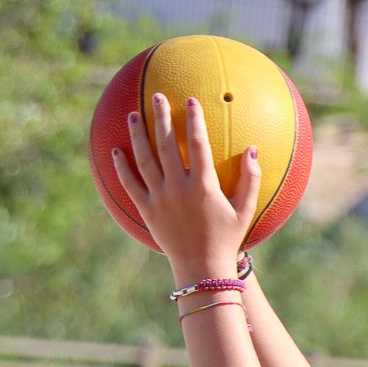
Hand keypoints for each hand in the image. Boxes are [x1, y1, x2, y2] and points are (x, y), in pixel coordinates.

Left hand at [111, 92, 258, 284]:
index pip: (197, 143)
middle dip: (161, 117)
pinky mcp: (147, 210)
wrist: (202, 269)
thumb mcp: (245, 210)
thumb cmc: (228, 239)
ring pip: (144, 160)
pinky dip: (121, 167)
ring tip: (132, 114)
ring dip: (137, 135)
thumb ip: (251, 179)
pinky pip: (130, 185)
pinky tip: (115, 151)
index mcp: (203, 185)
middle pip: (165, 145)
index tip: (191, 101)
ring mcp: (159, 199)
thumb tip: (252, 150)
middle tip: (157, 97)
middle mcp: (178, 188)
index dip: (194, 120)